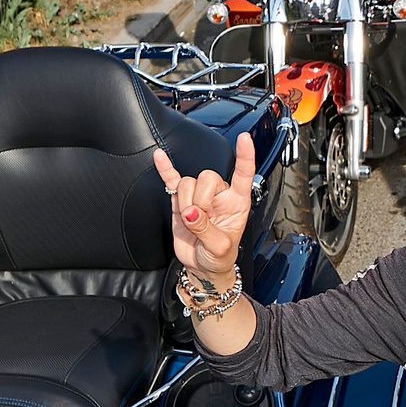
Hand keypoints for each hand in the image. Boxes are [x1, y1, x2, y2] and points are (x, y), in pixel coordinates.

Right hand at [153, 137, 255, 281]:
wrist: (202, 267)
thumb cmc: (218, 257)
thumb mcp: (219, 248)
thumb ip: (206, 230)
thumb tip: (190, 213)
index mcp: (237, 202)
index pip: (243, 174)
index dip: (245, 156)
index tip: (245, 138)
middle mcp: (219, 195)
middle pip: (207, 177)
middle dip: (200, 199)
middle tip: (201, 220)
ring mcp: (199, 196)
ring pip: (188, 182)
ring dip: (186, 201)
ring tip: (191, 221)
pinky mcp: (180, 201)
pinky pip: (172, 180)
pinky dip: (165, 169)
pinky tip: (160, 157)